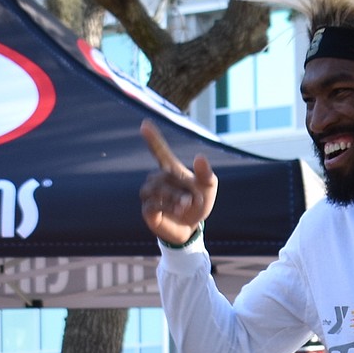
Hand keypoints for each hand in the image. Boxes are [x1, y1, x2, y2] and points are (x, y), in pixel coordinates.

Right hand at [139, 119, 217, 244]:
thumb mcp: (208, 187)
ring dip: (175, 197)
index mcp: (172, 170)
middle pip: (165, 176)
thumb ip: (206, 173)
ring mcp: (150, 195)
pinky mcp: (148, 210)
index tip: (145, 124)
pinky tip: (177, 211)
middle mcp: (158, 179)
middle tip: (193, 200)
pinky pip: (153, 204)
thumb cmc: (199, 203)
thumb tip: (199, 156)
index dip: (153, 138)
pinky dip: (167, 207)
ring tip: (185, 206)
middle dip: (182, 188)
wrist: (191, 228)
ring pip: (158, 189)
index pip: (160, 151)